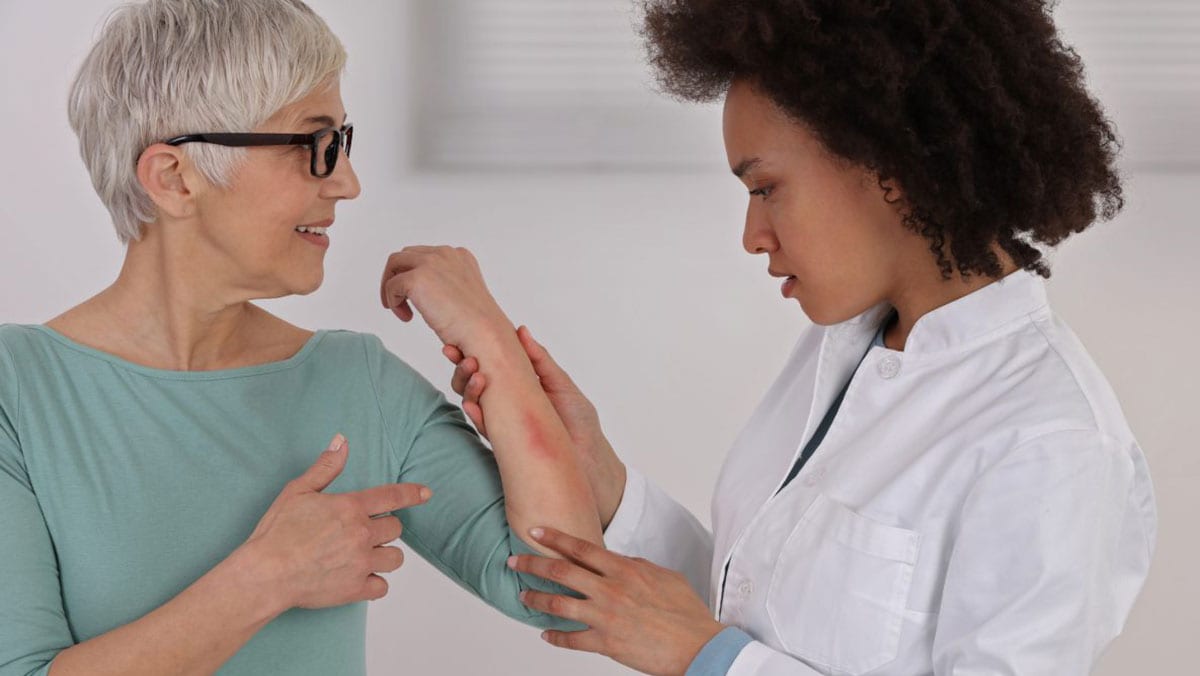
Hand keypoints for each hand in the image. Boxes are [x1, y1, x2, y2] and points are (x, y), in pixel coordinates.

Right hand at [241, 434, 431, 610]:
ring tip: (366, 555)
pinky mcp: (356, 589)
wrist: (265, 574)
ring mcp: (361, 562)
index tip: (426, 494)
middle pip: (395, 529)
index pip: (392, 496)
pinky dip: (374, 583)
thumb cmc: (277, 532)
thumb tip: (342, 441)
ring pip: (395, 558)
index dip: (412, 494)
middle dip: (384, 528)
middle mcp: (362, 534)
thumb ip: (325, 467)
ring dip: (385, 555)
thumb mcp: (298, 491)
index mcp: (350, 508)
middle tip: (364, 533)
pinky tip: (360, 578)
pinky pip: (382, 586)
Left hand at [379, 246, 511, 354]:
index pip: (426, 254)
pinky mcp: (417, 279)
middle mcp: (445, 254)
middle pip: (407, 256)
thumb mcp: (463, 294)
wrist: (485, 334)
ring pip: (395, 264)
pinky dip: (393, 302)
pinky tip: (407, 317)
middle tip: (399, 301)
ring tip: (398, 309)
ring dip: (391, 286)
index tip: (417, 296)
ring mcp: (431, 263)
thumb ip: (446, 284)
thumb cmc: (478, 325)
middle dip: (399, 276)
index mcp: (460, 256)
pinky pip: (391, 286)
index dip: (415, 273)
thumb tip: (426, 291)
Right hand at [443, 326, 626, 526]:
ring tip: (475, 374)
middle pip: (475, 383)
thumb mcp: (561, 385)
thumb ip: (540, 361)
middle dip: (463, 367)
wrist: (589, 464)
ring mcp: (504, 425)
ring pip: (475, 403)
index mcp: (520, 387)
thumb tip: (521, 330)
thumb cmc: (581, 425)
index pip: (491, 367)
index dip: (474, 353)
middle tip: (459, 354)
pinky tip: (472, 403)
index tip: (461, 341)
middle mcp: (507, 405)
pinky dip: (476, 414)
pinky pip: (484, 427)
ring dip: (468, 387)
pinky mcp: (504, 445)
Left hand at [508, 527, 723, 675]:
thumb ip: (637, 566)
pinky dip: (555, 637)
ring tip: (522, 595)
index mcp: (625, 569)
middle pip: (561, 572)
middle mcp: (610, 590)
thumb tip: (620, 561)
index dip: (554, 538)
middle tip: (513, 561)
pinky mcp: (606, 643)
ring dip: (536, 598)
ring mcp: (605, 616)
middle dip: (532, 564)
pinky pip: (572, 639)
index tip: (535, 531)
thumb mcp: (664, 576)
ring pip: (559, 604)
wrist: (697, 645)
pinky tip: (546, 634)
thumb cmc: (686, 612)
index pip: (581, 548)